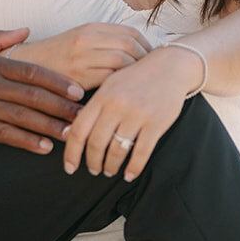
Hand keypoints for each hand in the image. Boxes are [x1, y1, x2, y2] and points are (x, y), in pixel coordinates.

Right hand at [0, 28, 83, 154]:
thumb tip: (26, 30)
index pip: (32, 72)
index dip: (57, 81)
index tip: (77, 90)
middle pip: (34, 96)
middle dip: (62, 106)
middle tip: (84, 114)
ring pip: (24, 117)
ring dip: (50, 126)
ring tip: (71, 133)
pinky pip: (6, 136)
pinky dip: (27, 142)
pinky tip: (44, 148)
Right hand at [15, 23, 150, 89]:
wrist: (27, 65)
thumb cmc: (57, 55)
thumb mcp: (79, 38)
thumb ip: (103, 39)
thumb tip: (135, 47)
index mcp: (90, 28)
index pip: (129, 32)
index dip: (146, 44)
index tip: (154, 56)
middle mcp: (87, 40)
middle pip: (129, 45)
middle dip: (146, 58)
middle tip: (153, 72)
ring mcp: (83, 58)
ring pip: (122, 61)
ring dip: (136, 73)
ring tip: (142, 83)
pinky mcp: (78, 78)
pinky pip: (109, 79)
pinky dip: (121, 85)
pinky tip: (125, 92)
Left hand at [62, 45, 203, 181]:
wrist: (170, 66)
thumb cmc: (136, 78)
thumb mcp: (110, 84)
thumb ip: (94, 106)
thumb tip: (73, 133)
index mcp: (102, 96)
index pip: (78, 130)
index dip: (71, 153)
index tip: (69, 167)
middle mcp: (116, 105)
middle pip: (96, 143)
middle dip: (92, 162)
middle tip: (94, 170)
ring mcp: (137, 114)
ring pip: (117, 150)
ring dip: (111, 166)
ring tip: (109, 171)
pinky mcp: (156, 123)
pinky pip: (141, 153)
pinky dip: (133, 168)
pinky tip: (129, 174)